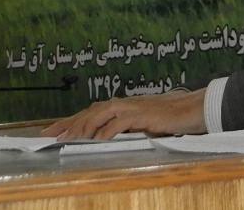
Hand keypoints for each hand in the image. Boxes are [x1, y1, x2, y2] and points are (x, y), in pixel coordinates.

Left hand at [41, 88, 207, 140]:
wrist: (193, 108)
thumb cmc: (171, 116)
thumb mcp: (143, 123)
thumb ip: (126, 127)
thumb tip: (105, 138)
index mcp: (123, 106)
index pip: (90, 112)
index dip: (70, 121)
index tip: (52, 131)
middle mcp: (125, 103)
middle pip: (90, 111)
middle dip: (68, 123)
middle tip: (50, 135)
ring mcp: (133, 107)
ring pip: (101, 114)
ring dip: (84, 127)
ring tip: (70, 139)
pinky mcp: (143, 115)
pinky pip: (120, 123)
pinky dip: (107, 131)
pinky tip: (97, 140)